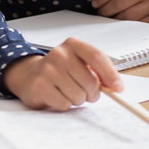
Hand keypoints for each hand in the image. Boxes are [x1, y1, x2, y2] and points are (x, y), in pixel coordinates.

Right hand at [1, 37, 122, 110]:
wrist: (30, 75)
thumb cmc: (60, 70)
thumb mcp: (79, 63)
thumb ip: (98, 71)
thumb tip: (116, 86)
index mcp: (72, 44)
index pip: (97, 57)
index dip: (110, 74)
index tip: (118, 88)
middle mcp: (59, 54)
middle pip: (91, 81)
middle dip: (92, 93)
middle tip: (86, 93)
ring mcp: (48, 69)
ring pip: (79, 95)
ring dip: (77, 99)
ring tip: (68, 92)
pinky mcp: (40, 86)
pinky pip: (65, 104)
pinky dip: (65, 104)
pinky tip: (57, 95)